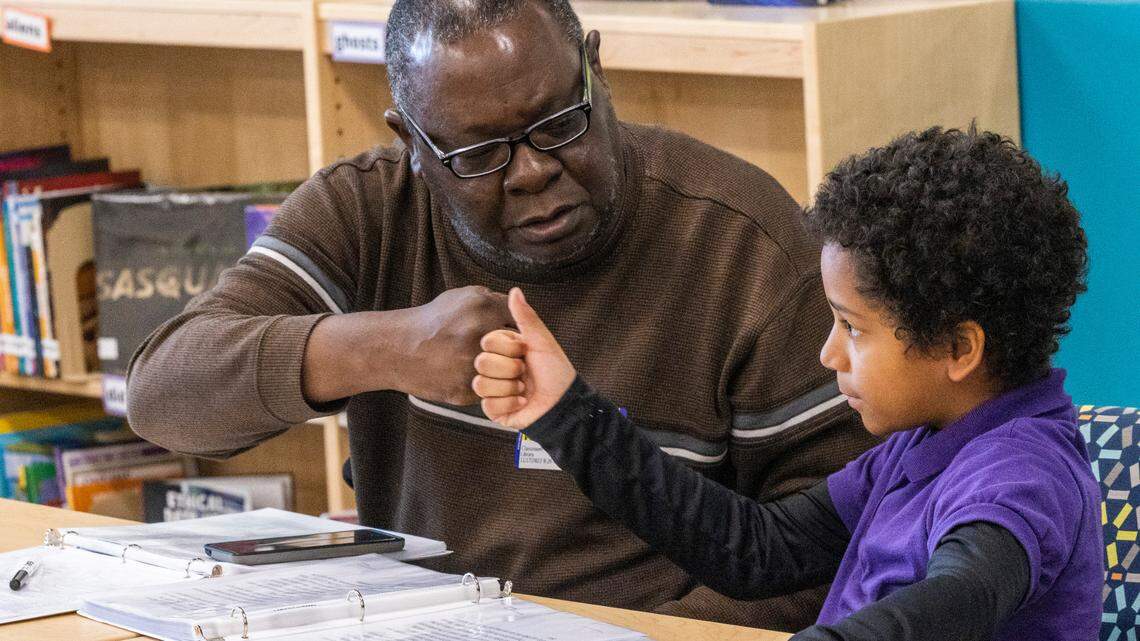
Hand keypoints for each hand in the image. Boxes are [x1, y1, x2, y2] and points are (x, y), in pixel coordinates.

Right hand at [397, 286, 513, 405]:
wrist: (399, 349)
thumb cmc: (434, 320)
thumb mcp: (463, 297)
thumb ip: (494, 300)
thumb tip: (519, 306)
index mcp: (483, 309)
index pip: (521, 323)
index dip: (519, 331)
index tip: (512, 335)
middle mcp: (480, 337)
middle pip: (519, 350)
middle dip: (516, 353)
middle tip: (507, 354)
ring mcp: (473, 366)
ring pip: (508, 376)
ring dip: (506, 374)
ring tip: (496, 368)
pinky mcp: (465, 390)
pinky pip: (490, 391)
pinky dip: (487, 386)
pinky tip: (474, 378)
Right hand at [473, 288, 576, 428]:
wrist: (564, 404)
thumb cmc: (556, 372)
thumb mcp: (542, 342)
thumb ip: (526, 317)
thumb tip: (515, 291)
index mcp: (504, 350)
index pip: (487, 342)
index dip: (508, 349)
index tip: (525, 352)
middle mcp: (496, 368)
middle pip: (481, 362)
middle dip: (509, 369)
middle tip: (525, 373)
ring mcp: (493, 390)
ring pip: (481, 384)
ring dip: (509, 388)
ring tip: (524, 389)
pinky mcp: (494, 410)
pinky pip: (488, 405)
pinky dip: (509, 404)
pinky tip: (521, 402)